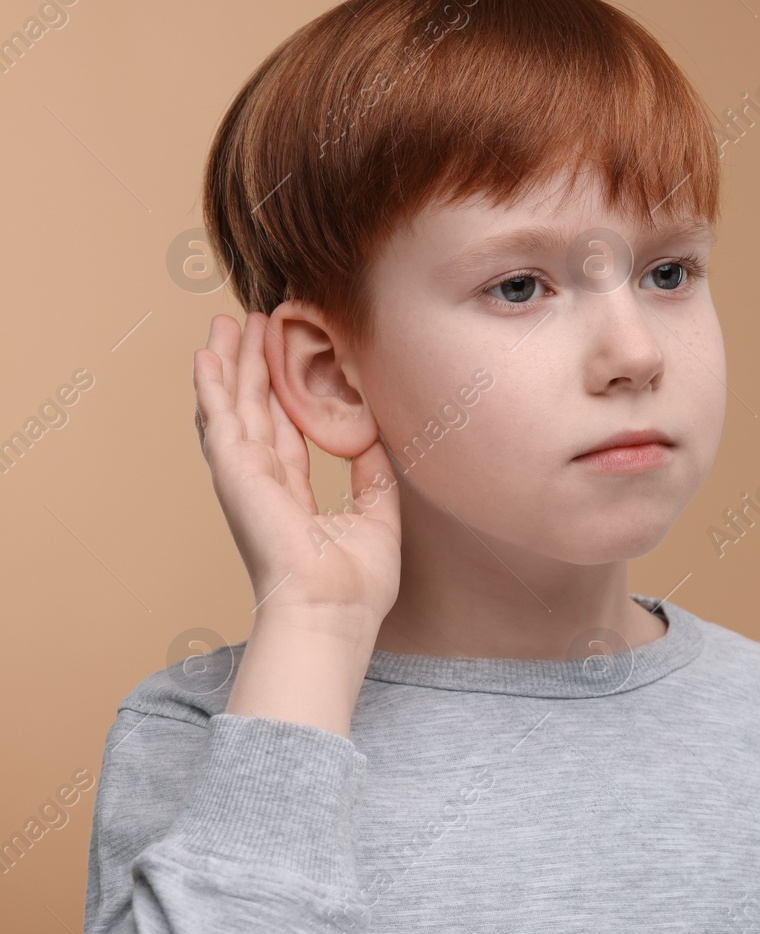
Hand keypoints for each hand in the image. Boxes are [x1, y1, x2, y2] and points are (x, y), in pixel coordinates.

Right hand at [193, 311, 401, 633]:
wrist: (332, 611)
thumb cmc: (355, 585)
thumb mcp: (377, 517)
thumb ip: (372, 475)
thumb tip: (373, 437)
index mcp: (292, 497)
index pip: (285, 433)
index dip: (284, 394)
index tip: (287, 356)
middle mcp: (263, 485)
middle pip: (255, 411)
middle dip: (254, 366)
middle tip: (255, 322)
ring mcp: (245, 479)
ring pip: (234, 407)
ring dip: (231, 364)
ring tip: (229, 323)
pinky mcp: (235, 474)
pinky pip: (220, 420)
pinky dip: (212, 386)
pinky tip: (208, 354)